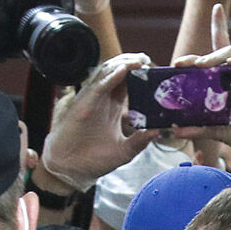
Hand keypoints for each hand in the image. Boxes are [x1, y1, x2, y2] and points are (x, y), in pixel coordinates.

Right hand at [39, 53, 160, 190]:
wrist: (72, 170)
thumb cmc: (95, 159)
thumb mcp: (124, 150)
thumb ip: (140, 141)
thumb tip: (158, 131)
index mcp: (112, 105)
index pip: (127, 81)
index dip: (139, 73)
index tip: (154, 69)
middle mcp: (102, 99)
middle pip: (117, 71)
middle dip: (132, 62)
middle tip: (147, 59)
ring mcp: (92, 100)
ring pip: (107, 73)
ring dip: (123, 64)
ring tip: (139, 60)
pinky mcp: (84, 105)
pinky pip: (98, 86)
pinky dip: (111, 77)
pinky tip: (123, 71)